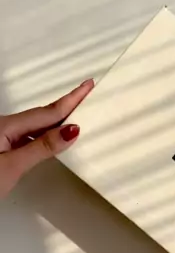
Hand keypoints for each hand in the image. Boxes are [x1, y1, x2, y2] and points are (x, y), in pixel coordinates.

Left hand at [0, 79, 93, 197]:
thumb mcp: (13, 166)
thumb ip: (43, 148)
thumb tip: (70, 130)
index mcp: (6, 126)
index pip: (48, 112)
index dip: (71, 100)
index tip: (88, 86)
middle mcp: (2, 127)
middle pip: (42, 115)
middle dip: (66, 106)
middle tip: (86, 95)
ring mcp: (0, 137)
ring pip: (34, 127)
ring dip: (56, 123)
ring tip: (76, 117)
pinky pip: (27, 136)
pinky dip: (43, 137)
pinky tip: (50, 142)